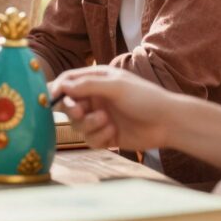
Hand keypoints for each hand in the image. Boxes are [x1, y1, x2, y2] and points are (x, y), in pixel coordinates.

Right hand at [50, 68, 172, 150]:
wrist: (168, 123)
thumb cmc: (146, 98)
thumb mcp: (116, 87)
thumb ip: (88, 85)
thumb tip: (62, 85)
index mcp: (97, 81)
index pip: (69, 82)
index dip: (58, 89)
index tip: (52, 98)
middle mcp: (96, 98)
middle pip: (69, 105)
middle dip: (72, 110)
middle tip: (79, 112)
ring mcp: (100, 117)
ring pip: (78, 125)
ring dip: (90, 125)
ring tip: (107, 122)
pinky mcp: (106, 135)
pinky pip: (90, 139)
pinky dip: (99, 137)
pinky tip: (113, 133)